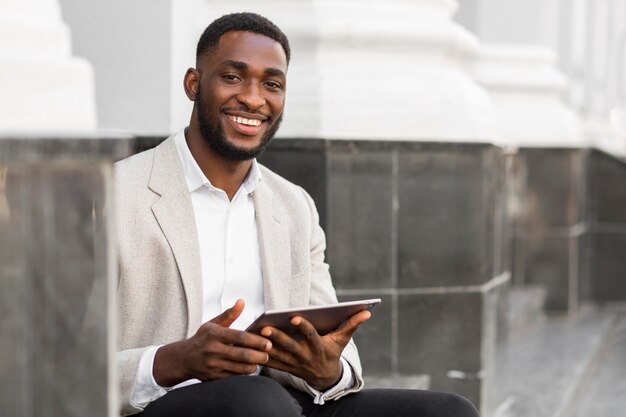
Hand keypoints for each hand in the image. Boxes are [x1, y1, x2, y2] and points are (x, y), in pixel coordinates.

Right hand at [153, 299, 271, 386]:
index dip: (257, 341)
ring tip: (260, 360)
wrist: (183, 359)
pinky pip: (235, 377)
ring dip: (254, 365)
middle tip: (268, 354)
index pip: (240, 337)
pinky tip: (248, 367)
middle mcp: (214, 350)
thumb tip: (241, 302)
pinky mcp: (214, 377)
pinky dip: (244, 373)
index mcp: (215, 334)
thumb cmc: (202, 339)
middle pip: (243, 355)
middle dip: (260, 356)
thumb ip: (229, 314)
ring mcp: (214, 365)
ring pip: (241, 369)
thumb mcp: (212, 324)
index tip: (268, 343)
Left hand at [261, 309, 370, 389]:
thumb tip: (366, 311)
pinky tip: (251, 344)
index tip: (294, 317)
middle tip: (266, 328)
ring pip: (278, 355)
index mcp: (318, 347)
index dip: (303, 327)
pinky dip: (261, 354)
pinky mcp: (284, 367)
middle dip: (278, 338)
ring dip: (266, 346)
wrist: (325, 377)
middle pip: (290, 346)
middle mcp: (305, 356)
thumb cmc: (332, 351)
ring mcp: (293, 363)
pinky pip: (271, 362)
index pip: (311, 336)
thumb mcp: (342, 340)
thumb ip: (352, 324)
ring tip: (254, 334)